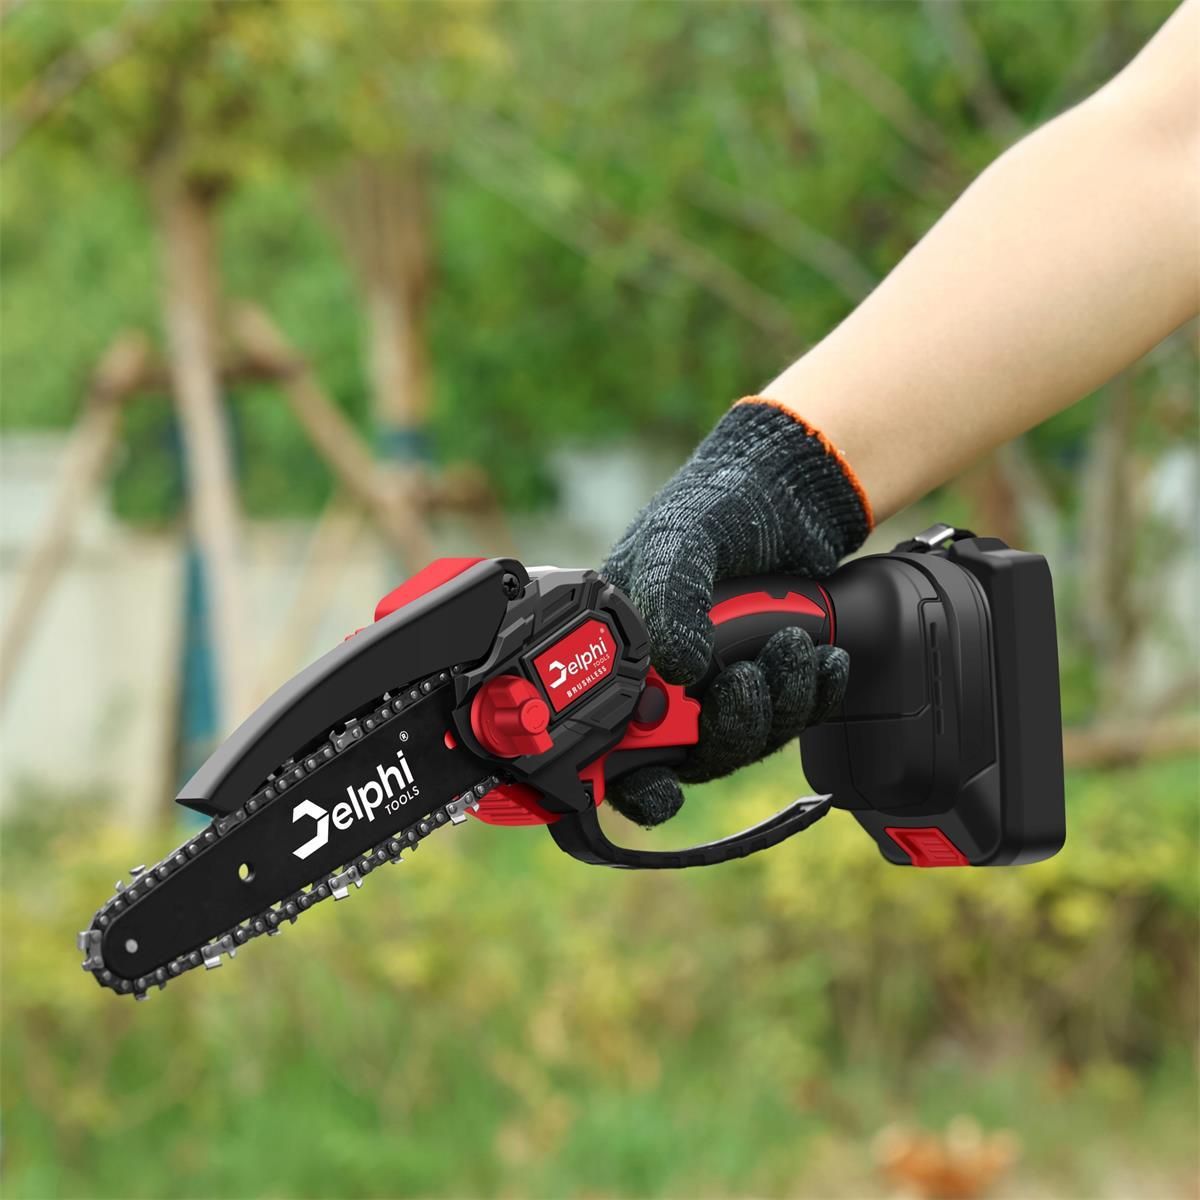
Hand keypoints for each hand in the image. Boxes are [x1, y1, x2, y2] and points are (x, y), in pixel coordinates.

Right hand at [602, 399, 871, 826]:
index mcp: (624, 654)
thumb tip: (679, 668)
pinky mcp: (773, 681)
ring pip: (745, 741)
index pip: (613, 741)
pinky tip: (824, 656)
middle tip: (745, 681)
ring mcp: (721, 685)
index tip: (662, 786)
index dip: (632, 778)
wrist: (790, 490)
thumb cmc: (716, 504)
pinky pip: (794, 718)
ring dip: (776, 706)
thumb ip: (667, 598)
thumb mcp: (679, 539)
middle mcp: (669, 680)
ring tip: (791, 645)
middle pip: (689, 755)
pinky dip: (815, 695)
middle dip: (726, 729)